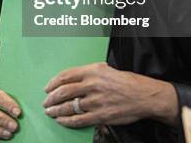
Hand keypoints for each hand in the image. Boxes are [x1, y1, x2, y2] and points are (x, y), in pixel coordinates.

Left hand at [43, 63, 178, 127]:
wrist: (144, 96)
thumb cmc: (126, 82)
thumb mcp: (106, 69)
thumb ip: (88, 73)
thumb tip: (71, 79)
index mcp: (92, 71)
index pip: (65, 76)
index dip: (53, 83)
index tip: (47, 88)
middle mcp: (92, 85)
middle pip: (64, 91)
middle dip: (51, 98)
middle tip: (46, 102)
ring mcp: (96, 101)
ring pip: (69, 106)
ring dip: (56, 110)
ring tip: (50, 112)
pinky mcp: (101, 115)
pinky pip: (79, 119)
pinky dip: (67, 121)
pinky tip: (61, 121)